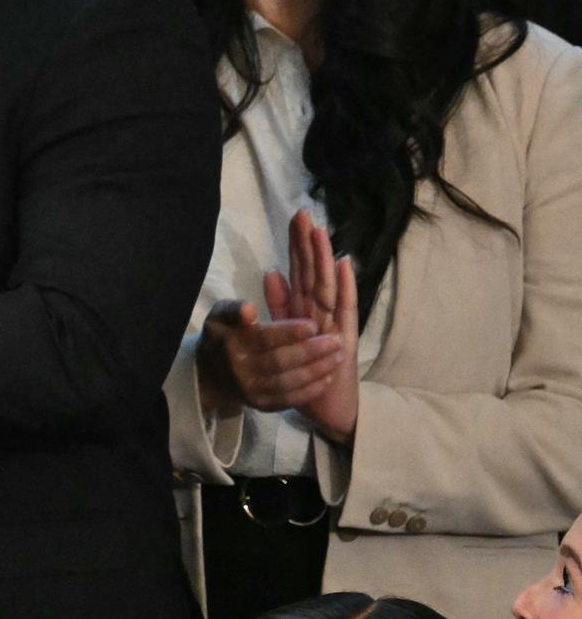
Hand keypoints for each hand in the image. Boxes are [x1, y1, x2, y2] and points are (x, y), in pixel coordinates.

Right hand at [194, 299, 338, 418]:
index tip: (314, 326)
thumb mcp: (221, 316)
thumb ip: (234, 309)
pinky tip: (327, 378)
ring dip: (317, 371)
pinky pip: (290, 400)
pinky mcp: (262, 406)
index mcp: (231, 346)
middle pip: (280, 362)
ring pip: (289, 383)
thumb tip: (249, 309)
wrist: (210, 374)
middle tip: (336, 342)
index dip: (290, 333)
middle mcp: (240, 372)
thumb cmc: (223, 337)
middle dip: (312, 352)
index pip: (264, 339)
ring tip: (338, 357)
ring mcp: (252, 392)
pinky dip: (311, 390)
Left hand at [267, 209, 358, 443]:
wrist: (326, 404)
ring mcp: (336, 323)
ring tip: (320, 232)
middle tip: (304, 214)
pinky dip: (346, 287)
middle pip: (315, 272)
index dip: (297, 246)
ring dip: (324, 258)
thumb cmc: (305, 369)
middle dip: (309, 244)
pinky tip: (344, 265)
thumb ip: (279, 304)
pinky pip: (346, 309)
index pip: (301, 271)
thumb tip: (271, 272)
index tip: (295, 218)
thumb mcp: (284, 332)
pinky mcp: (346, 338)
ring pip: (329, 284)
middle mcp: (322, 311)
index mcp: (306, 308)